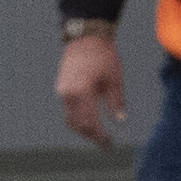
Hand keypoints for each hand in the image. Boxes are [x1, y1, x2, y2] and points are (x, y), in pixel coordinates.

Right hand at [55, 25, 125, 146]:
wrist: (85, 36)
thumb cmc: (103, 56)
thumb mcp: (114, 79)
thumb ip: (116, 102)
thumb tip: (120, 120)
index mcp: (82, 92)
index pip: (89, 123)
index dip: (99, 136)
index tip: (109, 143)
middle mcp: (68, 94)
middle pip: (77, 125)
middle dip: (90, 136)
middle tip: (104, 142)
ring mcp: (62, 91)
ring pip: (70, 119)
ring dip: (82, 129)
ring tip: (97, 134)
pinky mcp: (61, 87)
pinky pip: (68, 109)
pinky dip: (78, 118)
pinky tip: (90, 119)